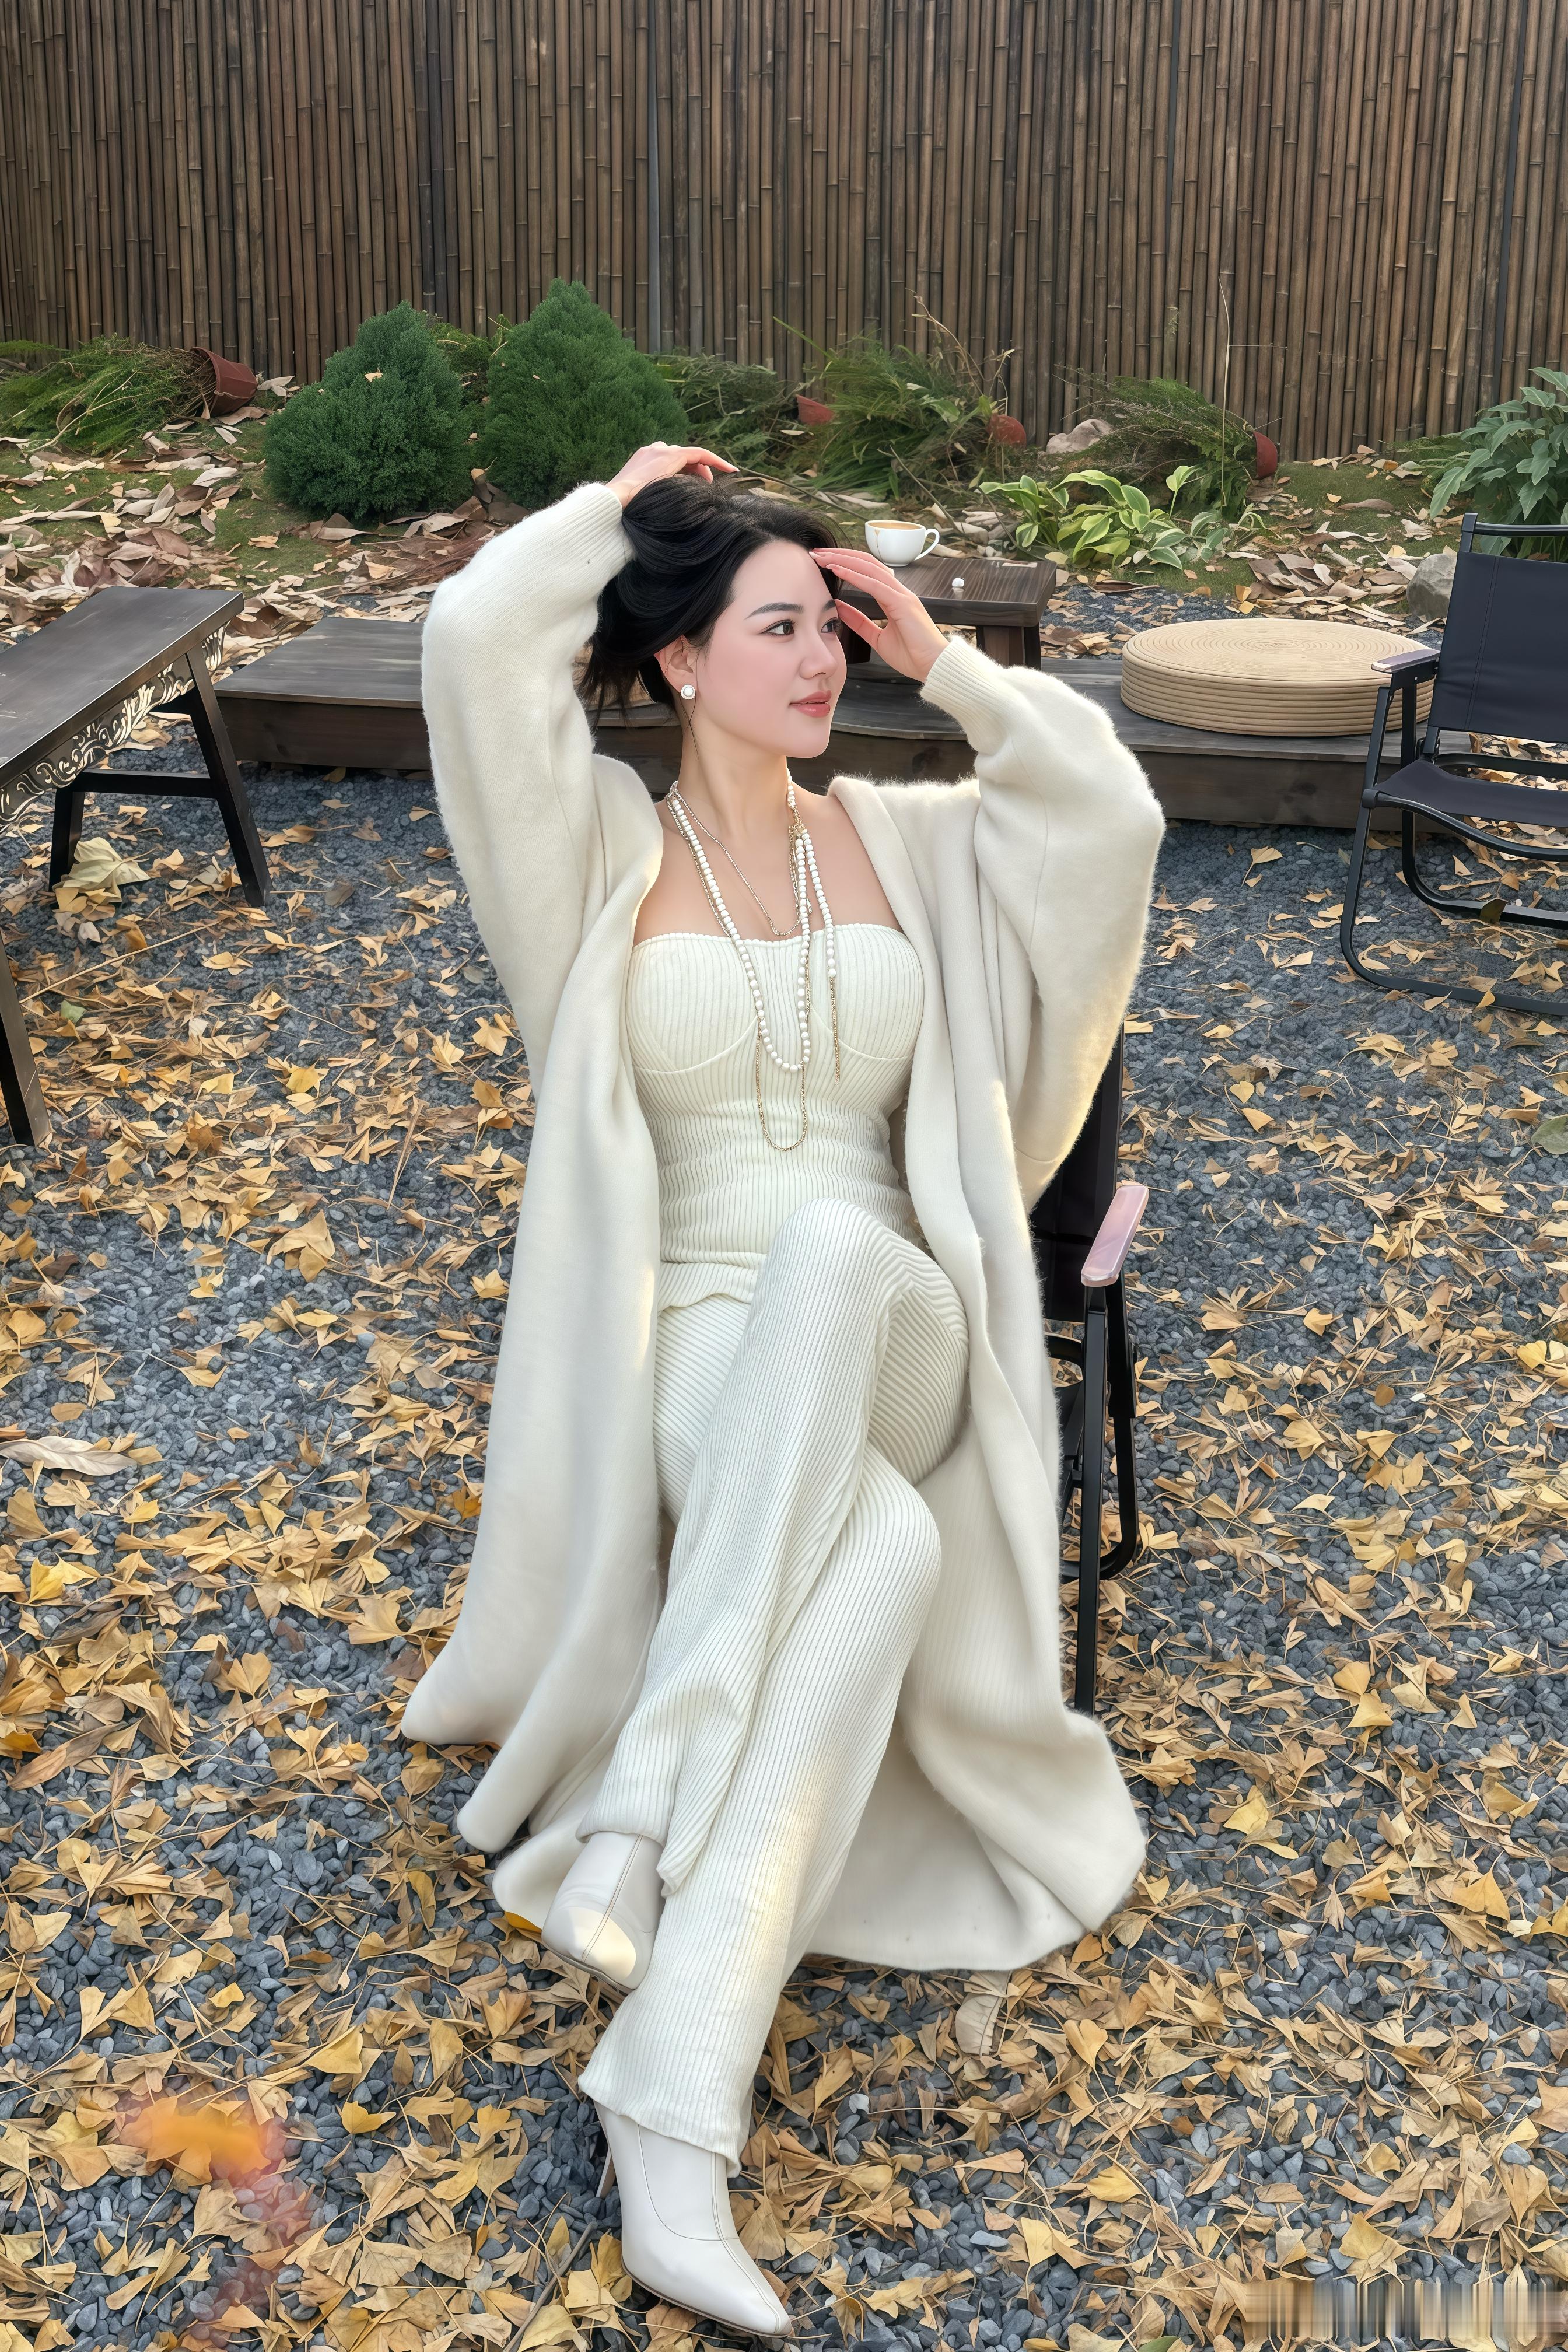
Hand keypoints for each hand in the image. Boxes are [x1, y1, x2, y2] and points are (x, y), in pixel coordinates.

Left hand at [608, 442, 740, 507]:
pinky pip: (662, 458)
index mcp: (670, 454)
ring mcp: (649, 450)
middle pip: (689, 455)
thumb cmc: (643, 499)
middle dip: (702, 468)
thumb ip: (689, 481)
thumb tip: (701, 481)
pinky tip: (673, 480)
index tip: (732, 470)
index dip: (719, 462)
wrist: (615, 500)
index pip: (701, 454)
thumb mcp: (671, 490)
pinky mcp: (640, 456)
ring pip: (676, 456)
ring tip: (693, 484)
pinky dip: (673, 467)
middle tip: (709, 485)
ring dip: (687, 468)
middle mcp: (660, 448)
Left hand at [809, 546, 950, 683]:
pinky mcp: (903, 603)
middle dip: (840, 556)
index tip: (824, 562)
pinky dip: (854, 575)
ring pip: (869, 567)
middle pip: (866, 563)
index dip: (846, 563)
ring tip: (822, 557)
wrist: (935, 667)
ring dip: (843, 560)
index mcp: (894, 598)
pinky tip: (837, 570)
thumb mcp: (877, 638)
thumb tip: (839, 607)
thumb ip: (860, 622)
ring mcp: (902, 595)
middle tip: (816, 553)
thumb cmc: (912, 656)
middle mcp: (899, 591)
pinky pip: (875, 584)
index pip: (867, 571)